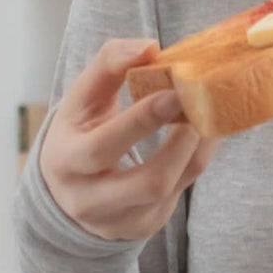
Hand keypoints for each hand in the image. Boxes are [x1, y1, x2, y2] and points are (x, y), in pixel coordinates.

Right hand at [39, 38, 218, 242]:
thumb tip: (149, 47)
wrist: (67, 194)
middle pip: (149, 182)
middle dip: (182, 144)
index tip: (174, 91)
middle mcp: (91, 199)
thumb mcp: (81, 101)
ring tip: (205, 117)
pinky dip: (195, 160)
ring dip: (195, 151)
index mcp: (68, 162)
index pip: (104, 146)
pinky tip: (202, 136)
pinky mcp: (144, 225)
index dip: (142, 121)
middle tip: (200, 107)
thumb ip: (108, 67)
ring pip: (172, 191)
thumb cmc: (80, 133)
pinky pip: (180, 193)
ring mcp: (121, 220)